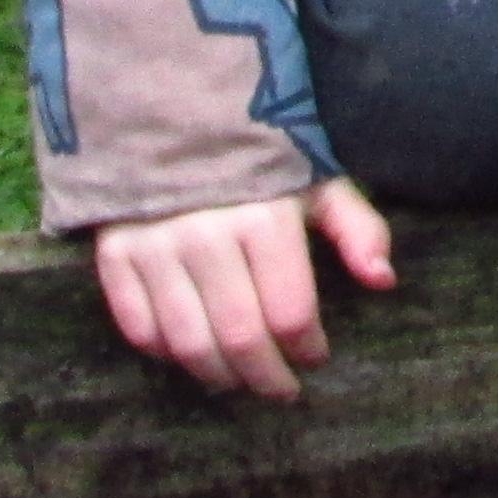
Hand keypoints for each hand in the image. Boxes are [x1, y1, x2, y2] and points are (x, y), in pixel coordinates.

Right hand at [90, 178, 397, 396]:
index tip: (314, 356)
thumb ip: (355, 227)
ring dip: (219, 376)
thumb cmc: (256, 153)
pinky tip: (190, 352)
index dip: (307, 348)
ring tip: (239, 380)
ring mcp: (154, 246)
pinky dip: (165, 353)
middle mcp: (206, 235)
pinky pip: (139, 328)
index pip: (290, 314)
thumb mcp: (314, 178)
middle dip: (267, 377)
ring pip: (189, 343)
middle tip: (281, 389)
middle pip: (241, 338)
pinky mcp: (114, 253)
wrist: (169, 107)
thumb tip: (383, 281)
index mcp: (264, 217)